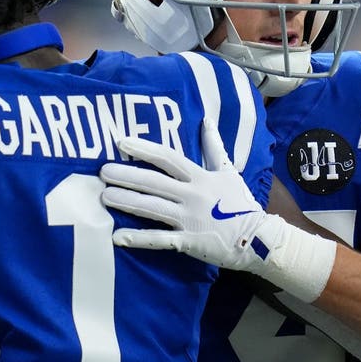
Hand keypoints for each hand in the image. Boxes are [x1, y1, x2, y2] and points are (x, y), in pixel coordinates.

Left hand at [100, 119, 282, 273]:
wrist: (258, 238)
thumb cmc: (241, 203)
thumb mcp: (229, 171)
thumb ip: (215, 146)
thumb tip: (207, 119)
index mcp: (200, 177)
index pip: (168, 158)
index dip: (144, 149)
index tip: (122, 142)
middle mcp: (192, 195)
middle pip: (154, 182)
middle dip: (126, 176)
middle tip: (102, 172)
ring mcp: (189, 219)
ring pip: (152, 208)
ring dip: (127, 201)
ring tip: (104, 197)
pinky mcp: (189, 242)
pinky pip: (160, 239)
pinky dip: (139, 239)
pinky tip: (117, 237)